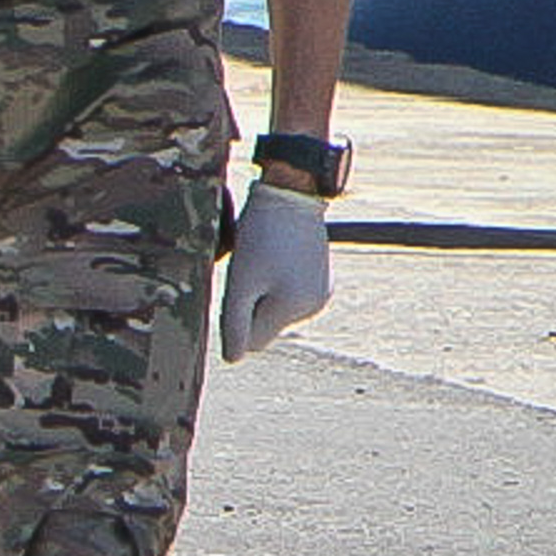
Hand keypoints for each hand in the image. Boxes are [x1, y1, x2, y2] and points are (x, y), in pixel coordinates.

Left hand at [222, 180, 334, 355]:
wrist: (291, 195)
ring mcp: (321, 292)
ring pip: (275, 309)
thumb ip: (235, 322)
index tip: (233, 290)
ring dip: (261, 292)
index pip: (253, 341)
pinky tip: (274, 256)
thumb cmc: (260, 237)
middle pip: (265, 324)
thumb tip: (233, 360)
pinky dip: (274, 282)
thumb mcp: (240, 280)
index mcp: (294, 309)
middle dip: (249, 305)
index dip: (235, 321)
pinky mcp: (321, 278)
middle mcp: (314, 306)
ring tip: (261, 259)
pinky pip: (287, 294)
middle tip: (246, 270)